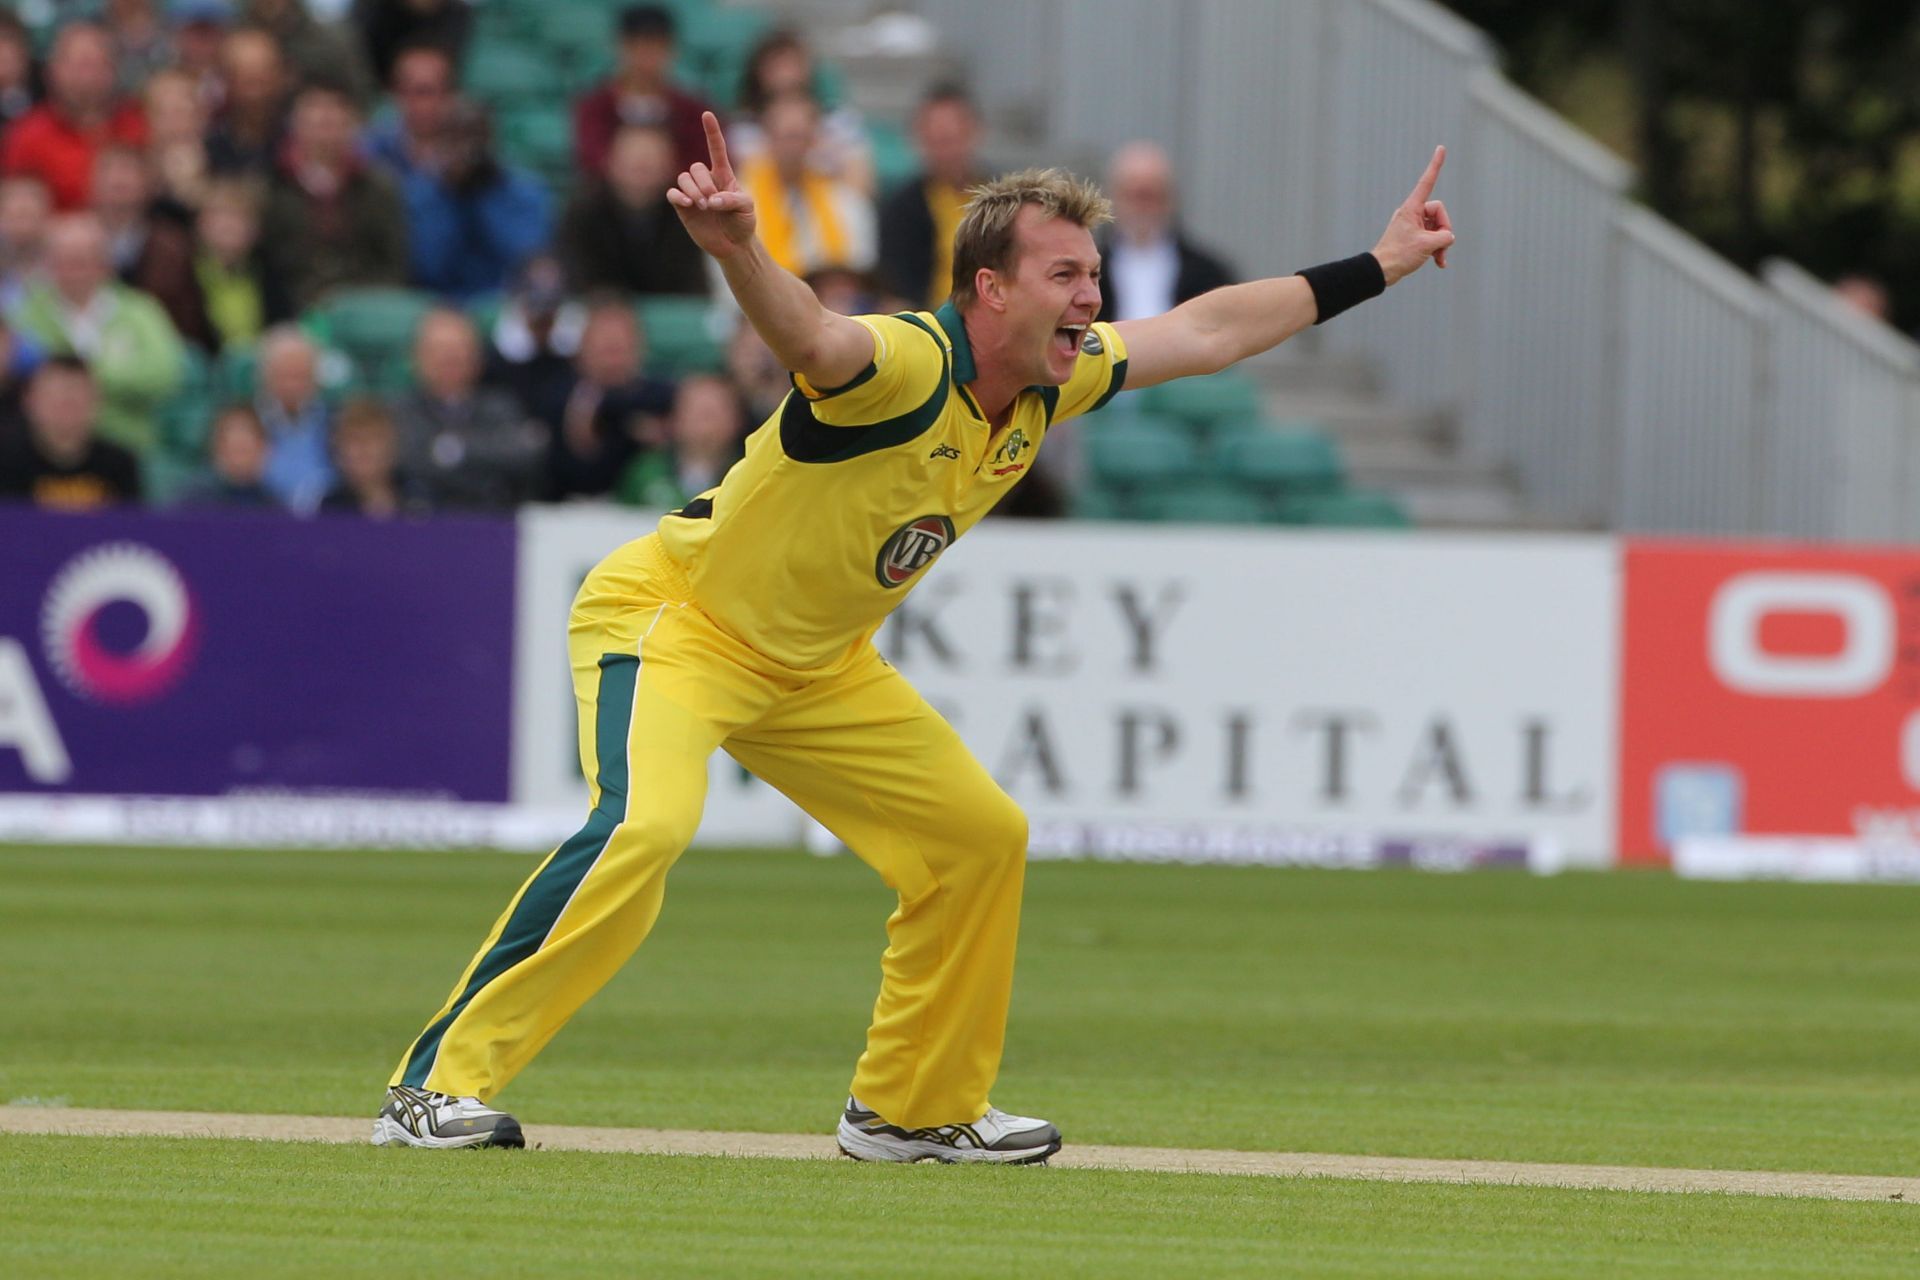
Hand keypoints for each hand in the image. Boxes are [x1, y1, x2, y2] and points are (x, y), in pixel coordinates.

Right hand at [666, 111, 756, 258]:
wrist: (734, 245)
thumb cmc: (743, 223)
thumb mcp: (747, 208)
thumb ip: (733, 199)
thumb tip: (712, 199)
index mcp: (724, 176)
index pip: (716, 149)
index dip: (711, 132)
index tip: (707, 114)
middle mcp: (706, 181)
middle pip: (696, 168)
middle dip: (703, 183)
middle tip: (711, 202)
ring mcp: (693, 193)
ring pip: (683, 178)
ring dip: (692, 191)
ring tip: (704, 206)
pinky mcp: (683, 207)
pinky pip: (672, 194)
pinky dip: (677, 196)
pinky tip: (687, 204)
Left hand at [1371, 145, 1454, 284]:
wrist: (1381, 271)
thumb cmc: (1399, 255)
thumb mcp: (1427, 245)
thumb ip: (1444, 237)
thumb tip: (1448, 237)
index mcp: (1412, 208)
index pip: (1426, 182)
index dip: (1435, 165)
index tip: (1441, 148)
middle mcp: (1412, 213)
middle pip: (1439, 213)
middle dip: (1444, 231)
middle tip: (1441, 248)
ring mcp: (1413, 225)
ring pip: (1436, 228)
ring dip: (1440, 244)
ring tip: (1439, 260)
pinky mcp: (1413, 236)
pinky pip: (1431, 237)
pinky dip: (1436, 249)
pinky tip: (1439, 263)